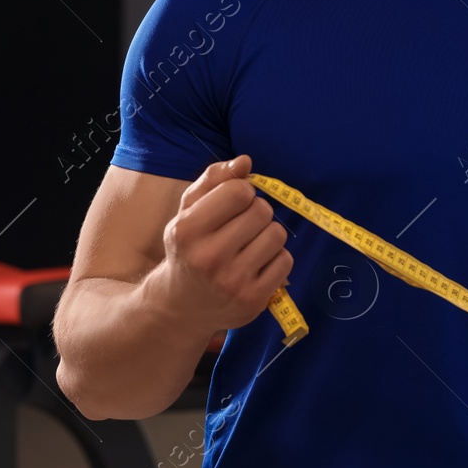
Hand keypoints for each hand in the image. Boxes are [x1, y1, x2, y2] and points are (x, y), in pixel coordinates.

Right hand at [158, 155, 291, 330]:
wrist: (182, 306)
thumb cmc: (189, 248)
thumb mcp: (189, 211)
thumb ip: (214, 179)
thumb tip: (245, 161)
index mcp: (187, 230)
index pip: (239, 191)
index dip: (243, 191)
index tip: (235, 202)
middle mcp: (209, 257)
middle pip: (262, 211)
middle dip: (257, 211)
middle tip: (242, 226)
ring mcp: (232, 282)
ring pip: (277, 234)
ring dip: (268, 234)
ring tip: (249, 245)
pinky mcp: (253, 300)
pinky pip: (286, 260)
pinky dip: (276, 258)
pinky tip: (256, 265)